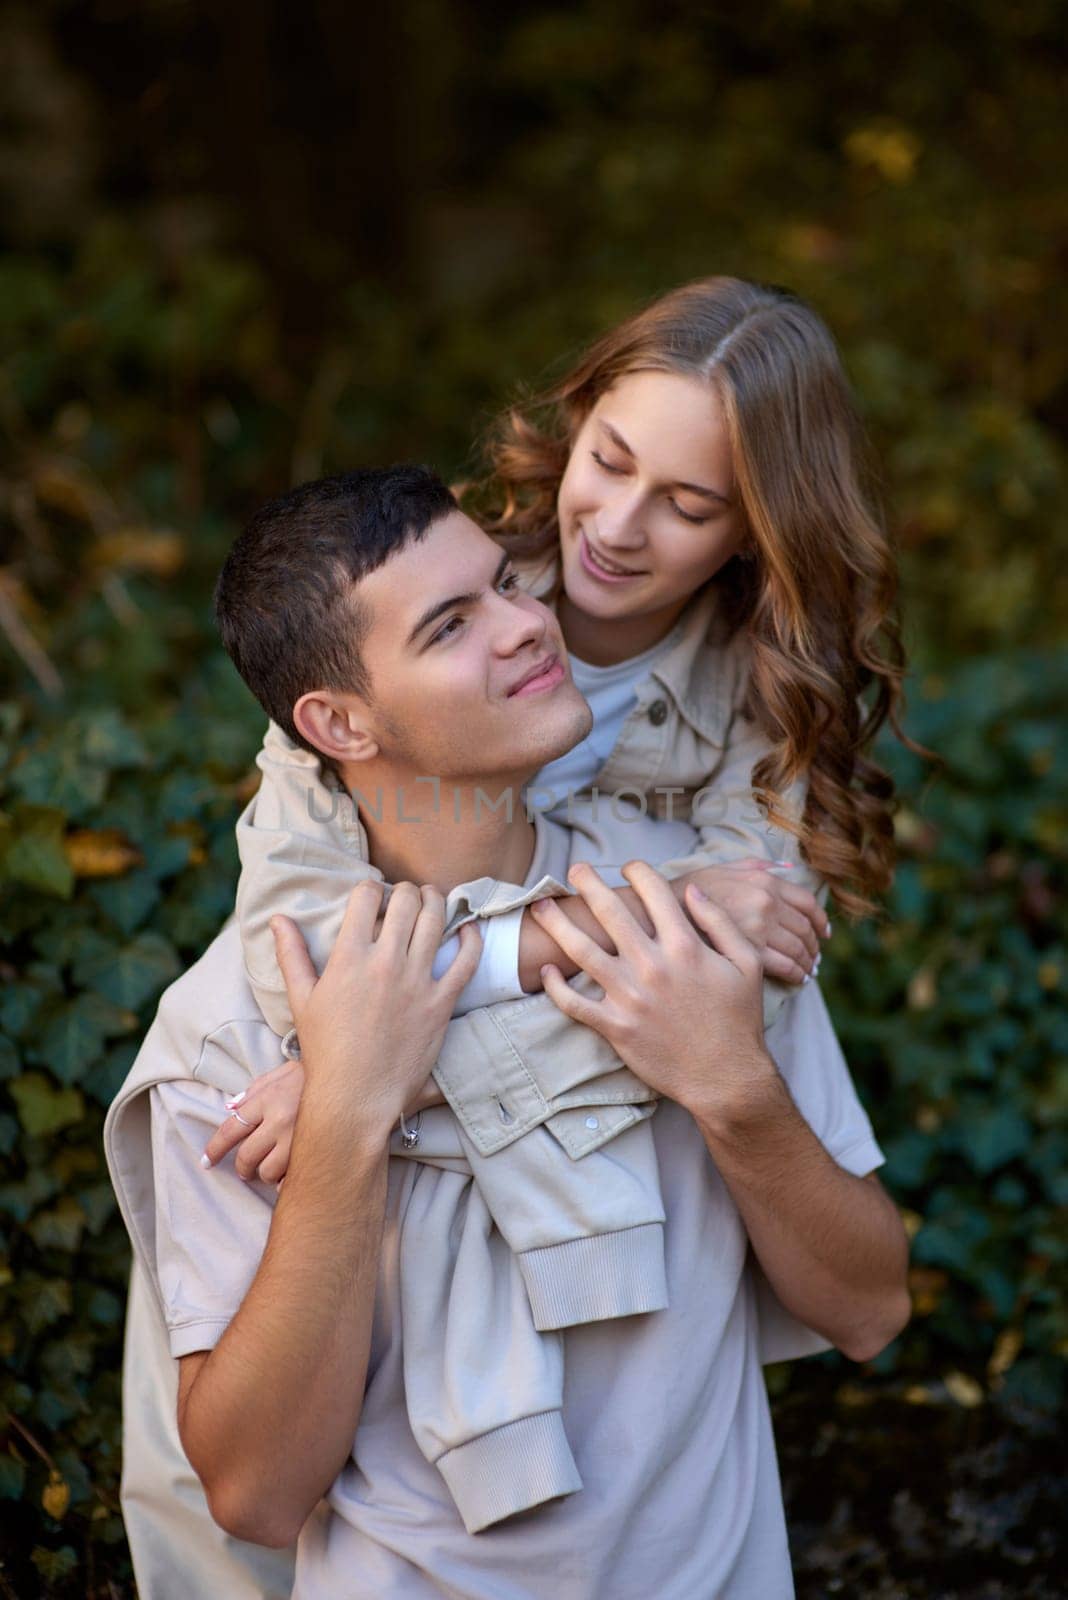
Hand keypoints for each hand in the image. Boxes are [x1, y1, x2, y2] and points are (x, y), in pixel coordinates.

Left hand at [201, 1056, 447, 1186]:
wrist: (360, 1076)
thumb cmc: (319, 1074)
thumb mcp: (285, 1071)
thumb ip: (256, 1088)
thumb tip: (229, 1108)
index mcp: (268, 1098)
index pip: (231, 1129)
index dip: (215, 1149)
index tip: (206, 1162)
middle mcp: (280, 1120)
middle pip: (247, 1157)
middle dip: (242, 1169)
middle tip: (245, 1172)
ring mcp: (299, 1139)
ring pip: (269, 1172)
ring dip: (267, 1175)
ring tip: (273, 1171)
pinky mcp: (317, 1153)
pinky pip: (294, 1179)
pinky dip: (290, 1181)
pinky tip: (295, 1174)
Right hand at [270, 881, 481, 1145]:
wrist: (355, 1097)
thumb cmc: (325, 1051)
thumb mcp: (301, 1000)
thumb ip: (291, 955)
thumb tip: (278, 919)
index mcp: (349, 957)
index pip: (366, 896)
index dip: (370, 888)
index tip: (373, 895)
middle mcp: (385, 962)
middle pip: (405, 901)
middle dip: (405, 890)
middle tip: (405, 895)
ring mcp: (417, 981)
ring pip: (436, 920)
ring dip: (435, 901)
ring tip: (431, 899)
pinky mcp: (441, 1002)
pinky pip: (466, 960)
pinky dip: (470, 939)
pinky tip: (467, 930)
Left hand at [530, 861, 777, 1119]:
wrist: (726, 1077)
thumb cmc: (739, 1020)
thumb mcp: (747, 964)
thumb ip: (720, 923)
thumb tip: (692, 890)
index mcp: (685, 946)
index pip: (654, 891)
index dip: (637, 871)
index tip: (628, 868)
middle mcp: (652, 965)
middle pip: (609, 911)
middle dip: (588, 883)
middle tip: (574, 868)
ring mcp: (629, 996)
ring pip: (580, 951)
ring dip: (556, 924)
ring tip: (540, 907)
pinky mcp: (615, 1026)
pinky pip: (574, 1003)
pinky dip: (555, 986)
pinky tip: (548, 970)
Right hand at [677, 859, 828, 983]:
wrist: (657, 916)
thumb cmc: (687, 893)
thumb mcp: (721, 869)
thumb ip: (756, 867)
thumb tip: (788, 867)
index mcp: (763, 882)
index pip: (807, 902)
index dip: (820, 919)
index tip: (823, 931)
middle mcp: (766, 904)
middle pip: (805, 928)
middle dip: (815, 944)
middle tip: (817, 955)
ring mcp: (759, 930)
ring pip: (798, 949)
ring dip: (808, 961)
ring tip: (809, 970)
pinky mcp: (750, 955)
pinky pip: (786, 966)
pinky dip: (797, 974)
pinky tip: (798, 979)